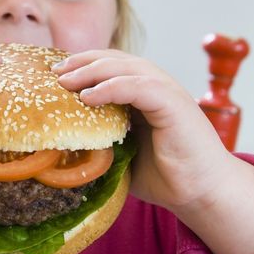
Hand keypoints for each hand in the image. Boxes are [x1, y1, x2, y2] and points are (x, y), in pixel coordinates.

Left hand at [53, 49, 233, 210]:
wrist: (202, 192)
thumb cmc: (165, 175)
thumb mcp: (123, 153)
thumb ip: (101, 141)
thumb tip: (60, 145)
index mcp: (143, 93)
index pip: (108, 67)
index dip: (80, 66)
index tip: (52, 77)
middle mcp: (155, 85)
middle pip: (113, 60)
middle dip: (80, 63)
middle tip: (52, 74)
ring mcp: (166, 92)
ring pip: (124, 67)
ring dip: (91, 71)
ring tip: (64, 82)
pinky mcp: (174, 104)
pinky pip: (139, 87)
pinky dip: (112, 88)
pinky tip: (88, 97)